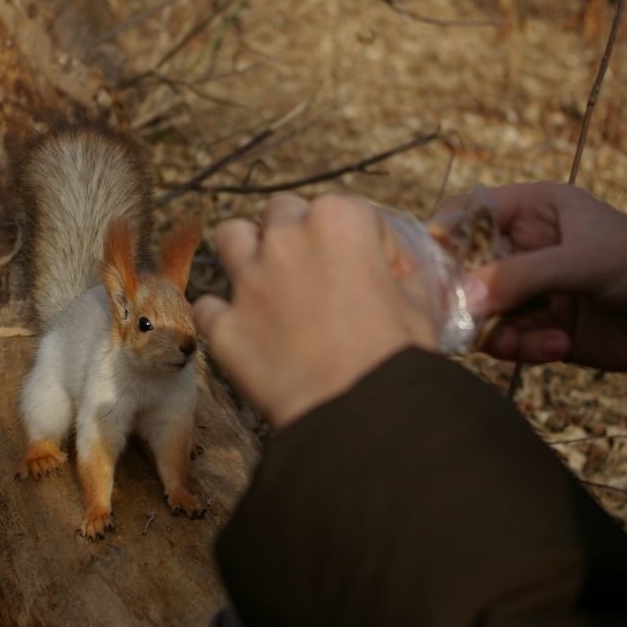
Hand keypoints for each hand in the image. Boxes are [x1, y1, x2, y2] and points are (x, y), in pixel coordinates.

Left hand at [194, 193, 435, 428]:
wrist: (359, 416)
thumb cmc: (397, 358)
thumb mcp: (420, 302)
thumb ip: (399, 272)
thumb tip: (390, 273)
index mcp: (339, 221)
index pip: (348, 209)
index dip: (365, 242)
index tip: (376, 272)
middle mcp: (286, 240)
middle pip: (282, 212)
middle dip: (298, 234)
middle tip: (317, 272)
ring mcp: (248, 282)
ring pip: (231, 237)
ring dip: (247, 251)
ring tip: (266, 279)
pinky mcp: (226, 325)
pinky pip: (207, 306)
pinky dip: (222, 315)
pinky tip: (241, 329)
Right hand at [438, 182, 626, 373]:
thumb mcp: (587, 263)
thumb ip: (523, 277)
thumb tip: (461, 298)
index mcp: (535, 209)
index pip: (468, 213)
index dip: (443, 237)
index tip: (429, 270)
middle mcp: (524, 247)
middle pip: (463, 268)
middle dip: (465, 298)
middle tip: (465, 320)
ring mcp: (530, 290)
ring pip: (479, 310)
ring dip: (497, 331)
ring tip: (522, 344)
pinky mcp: (539, 328)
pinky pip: (504, 339)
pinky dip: (522, 348)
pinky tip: (557, 348)